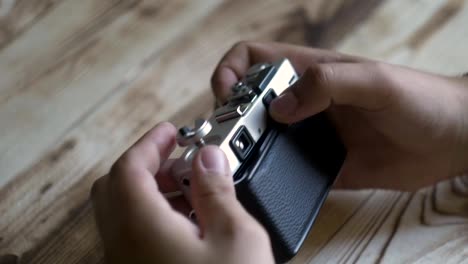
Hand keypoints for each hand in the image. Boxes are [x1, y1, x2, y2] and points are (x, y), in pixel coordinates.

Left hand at [91, 122, 273, 263]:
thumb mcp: (236, 237)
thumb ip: (218, 190)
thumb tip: (209, 158)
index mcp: (141, 228)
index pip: (129, 168)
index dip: (149, 143)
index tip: (170, 131)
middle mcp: (123, 246)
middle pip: (117, 188)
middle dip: (149, 166)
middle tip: (182, 162)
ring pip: (124, 212)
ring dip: (153, 191)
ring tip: (193, 192)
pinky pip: (134, 235)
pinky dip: (155, 216)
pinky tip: (191, 224)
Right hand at [212, 41, 467, 190]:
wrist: (449, 141)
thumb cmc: (421, 99)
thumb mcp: (375, 81)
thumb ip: (327, 85)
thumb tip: (279, 108)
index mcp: (309, 72)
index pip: (254, 59)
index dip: (231, 71)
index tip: (227, 97)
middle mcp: (302, 103)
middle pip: (248, 101)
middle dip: (229, 115)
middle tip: (230, 137)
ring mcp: (309, 135)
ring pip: (261, 137)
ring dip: (244, 148)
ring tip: (240, 161)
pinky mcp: (320, 166)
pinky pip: (285, 170)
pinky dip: (270, 175)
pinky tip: (268, 182)